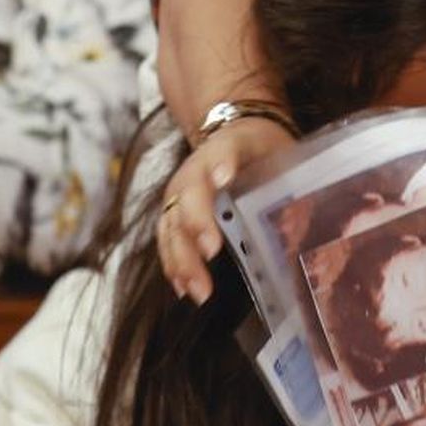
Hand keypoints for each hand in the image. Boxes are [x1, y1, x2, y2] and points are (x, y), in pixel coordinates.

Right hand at [157, 116, 294, 303]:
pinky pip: (167, 241)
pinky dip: (174, 265)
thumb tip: (223, 176)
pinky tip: (184, 288)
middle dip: (191, 248)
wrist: (236, 133)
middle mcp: (186, 179)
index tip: (212, 245)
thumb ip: (244, 157)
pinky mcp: (175, 215)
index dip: (202, 215)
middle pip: (181, 214)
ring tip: (198, 292)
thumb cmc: (253, 144)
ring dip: (181, 263)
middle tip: (206, 278)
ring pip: (170, 232)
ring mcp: (177, 198)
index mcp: (210, 157)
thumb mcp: (258, 141)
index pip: (200, 185)